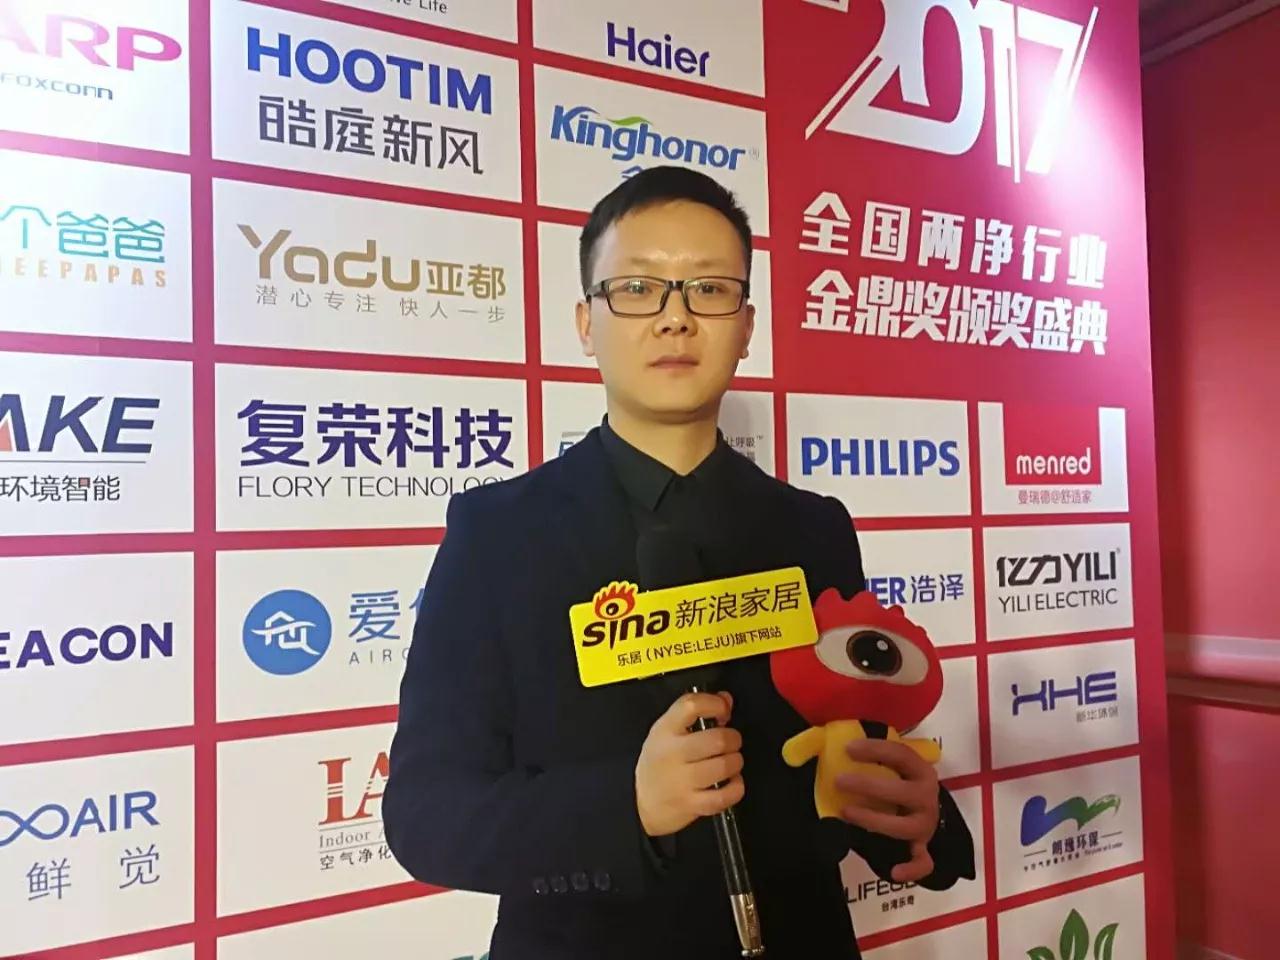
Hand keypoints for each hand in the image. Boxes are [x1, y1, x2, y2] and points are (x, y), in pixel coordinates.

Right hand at [635, 692, 743, 837]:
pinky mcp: (691, 804)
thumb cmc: (660, 762)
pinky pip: (725, 795)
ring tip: (730, 762)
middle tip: (730, 742)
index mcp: (665, 730)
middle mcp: (672, 754)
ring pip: (724, 766)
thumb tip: (726, 699)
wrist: (642, 802)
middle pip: (717, 739)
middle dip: (733, 739)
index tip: (723, 711)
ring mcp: (681, 782)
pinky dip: (736, 787)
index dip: (716, 704)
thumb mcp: (668, 731)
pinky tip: (730, 783)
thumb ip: (696, 712)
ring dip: (735, 762)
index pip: (692, 705)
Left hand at [837, 739, 940, 882]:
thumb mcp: (888, 765)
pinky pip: (922, 863)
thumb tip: (811, 743)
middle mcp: (927, 797)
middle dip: (869, 786)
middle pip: (902, 791)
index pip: (901, 754)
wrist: (924, 811)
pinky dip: (911, 870)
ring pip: (904, 827)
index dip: (875, 749)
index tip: (847, 748)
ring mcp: (925, 825)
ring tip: (846, 812)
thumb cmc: (898, 783)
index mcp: (920, 770)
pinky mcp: (922, 848)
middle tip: (839, 781)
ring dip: (874, 820)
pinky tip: (893, 872)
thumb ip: (857, 754)